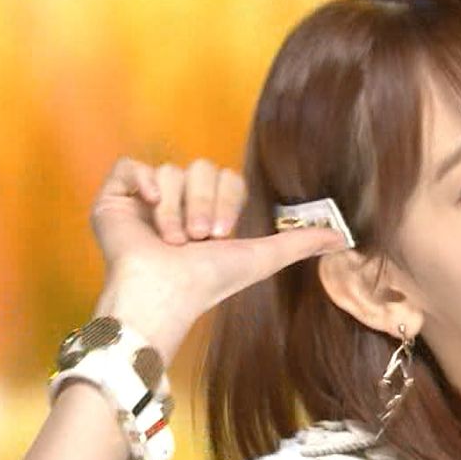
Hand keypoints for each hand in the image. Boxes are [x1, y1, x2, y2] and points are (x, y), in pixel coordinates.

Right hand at [87, 156, 348, 360]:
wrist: (162, 294)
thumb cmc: (207, 283)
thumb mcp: (260, 258)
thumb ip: (300, 243)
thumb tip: (344, 236)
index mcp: (209, 209)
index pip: (227, 176)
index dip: (226, 200)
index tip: (220, 235)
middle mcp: (179, 200)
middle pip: (200, 168)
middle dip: (203, 205)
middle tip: (196, 239)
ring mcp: (145, 198)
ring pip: (170, 171)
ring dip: (175, 210)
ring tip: (171, 241)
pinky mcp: (116, 196)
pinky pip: (132, 166)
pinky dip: (142, 184)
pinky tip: (147, 208)